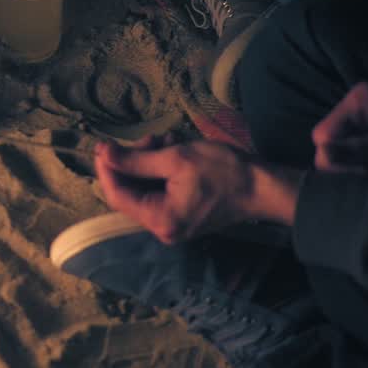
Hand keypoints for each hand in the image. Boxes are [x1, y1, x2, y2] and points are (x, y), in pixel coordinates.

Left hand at [95, 140, 300, 242]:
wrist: (265, 186)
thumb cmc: (225, 172)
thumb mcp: (176, 158)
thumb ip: (135, 159)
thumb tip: (102, 154)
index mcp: (160, 220)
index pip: (117, 195)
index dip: (107, 169)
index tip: (105, 145)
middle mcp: (163, 228)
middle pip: (129, 191)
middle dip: (134, 161)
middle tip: (151, 139)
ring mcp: (173, 223)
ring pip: (144, 187)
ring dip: (149, 161)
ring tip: (167, 141)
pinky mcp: (182, 213)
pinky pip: (160, 190)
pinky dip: (161, 168)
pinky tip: (174, 149)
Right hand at [312, 82, 367, 173]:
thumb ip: (359, 150)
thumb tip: (321, 155)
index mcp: (360, 100)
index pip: (324, 135)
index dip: (338, 157)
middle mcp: (357, 109)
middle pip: (329, 145)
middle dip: (349, 164)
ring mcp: (363, 123)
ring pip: (339, 154)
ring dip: (357, 168)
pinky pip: (352, 157)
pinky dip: (364, 168)